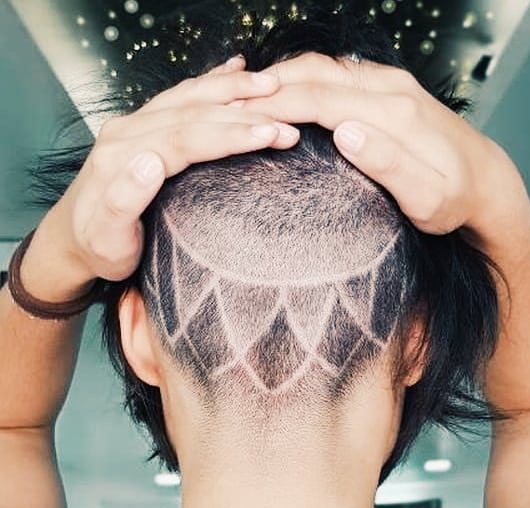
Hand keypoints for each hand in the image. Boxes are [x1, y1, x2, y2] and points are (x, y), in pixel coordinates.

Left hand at [44, 56, 299, 285]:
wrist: (72, 240)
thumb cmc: (99, 247)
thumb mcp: (108, 237)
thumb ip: (124, 199)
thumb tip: (150, 163)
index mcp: (122, 156)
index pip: (187, 137)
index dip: (231, 133)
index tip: (271, 134)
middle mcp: (127, 132)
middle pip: (193, 113)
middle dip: (244, 112)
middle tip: (287, 118)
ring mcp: (134, 125)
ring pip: (189, 97)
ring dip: (232, 88)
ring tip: (271, 84)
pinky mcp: (141, 126)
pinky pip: (180, 96)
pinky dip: (209, 82)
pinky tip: (233, 69)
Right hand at [241, 53, 529, 247]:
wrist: (486, 181)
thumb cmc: (453, 200)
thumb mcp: (427, 198)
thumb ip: (389, 164)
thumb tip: (345, 131)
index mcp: (392, 114)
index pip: (320, 99)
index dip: (275, 105)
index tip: (237, 114)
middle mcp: (390, 88)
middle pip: (316, 73)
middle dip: (270, 84)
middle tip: (227, 100)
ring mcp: (391, 83)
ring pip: (325, 66)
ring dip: (284, 77)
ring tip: (246, 95)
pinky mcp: (391, 88)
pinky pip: (338, 73)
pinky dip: (305, 79)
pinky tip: (286, 92)